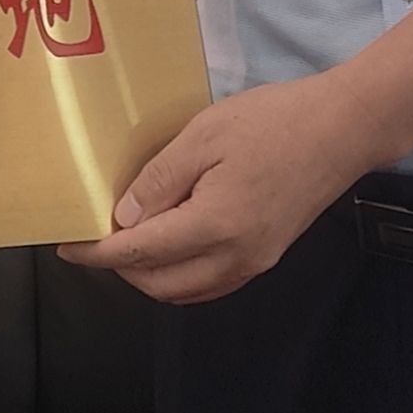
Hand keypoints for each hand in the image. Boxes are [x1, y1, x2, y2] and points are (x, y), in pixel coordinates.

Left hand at [60, 76, 371, 302]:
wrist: (343, 128)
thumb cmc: (274, 121)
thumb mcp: (204, 136)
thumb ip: (160, 181)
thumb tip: (124, 220)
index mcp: (216, 226)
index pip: (142, 252)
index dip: (99, 253)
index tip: (68, 247)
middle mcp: (236, 257)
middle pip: (162, 285)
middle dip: (122, 269)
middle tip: (96, 239)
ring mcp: (255, 261)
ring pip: (188, 291)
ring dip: (152, 275)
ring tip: (128, 240)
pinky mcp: (267, 255)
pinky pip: (212, 282)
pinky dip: (182, 274)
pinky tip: (170, 244)